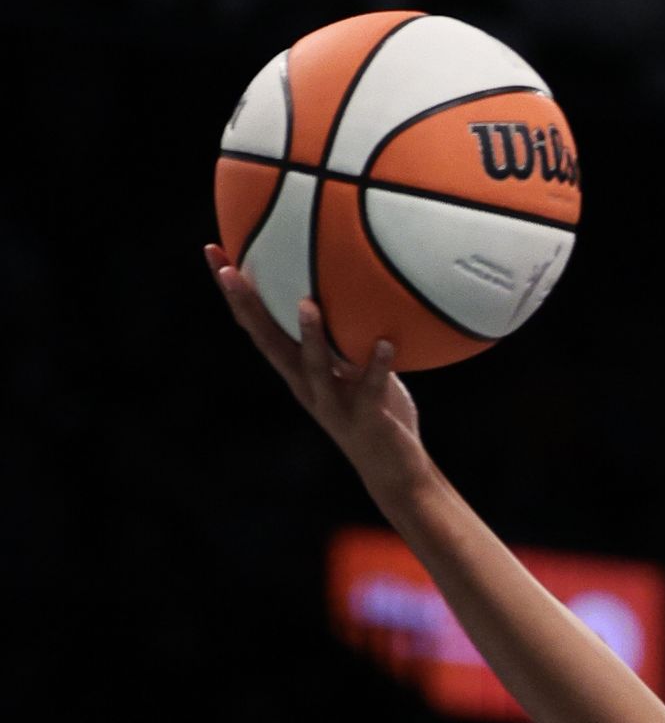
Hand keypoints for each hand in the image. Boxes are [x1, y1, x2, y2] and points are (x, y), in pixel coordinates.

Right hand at [205, 244, 425, 482]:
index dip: (235, 292)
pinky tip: (385, 342)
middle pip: (268, 342)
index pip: (258, 326)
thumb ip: (346, 336)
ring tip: (307, 303)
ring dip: (309, 336)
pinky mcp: (364, 418)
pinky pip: (369, 388)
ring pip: (314, 367)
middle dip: (246, 306)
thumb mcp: (354, 367)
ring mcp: (332, 404)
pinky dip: (376, 365)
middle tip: (228, 269)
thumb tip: (348, 287)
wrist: (391, 469)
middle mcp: (305, 385)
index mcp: (298, 370)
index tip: (215, 253)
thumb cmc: (375, 410)